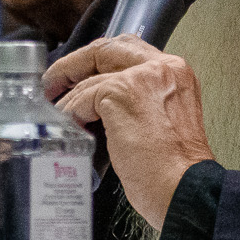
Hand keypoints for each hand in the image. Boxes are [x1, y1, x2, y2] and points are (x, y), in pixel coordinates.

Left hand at [45, 35, 214, 228]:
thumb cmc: (176, 170)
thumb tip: (103, 105)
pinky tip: (67, 128)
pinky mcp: (120, 94)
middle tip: (55, 82)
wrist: (184, 189)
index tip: (80, 73)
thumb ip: (141, 103)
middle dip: (75, 64)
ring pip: (89, 80)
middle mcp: (162, 68)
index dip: (98, 61)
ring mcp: (140, 78)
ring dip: (68, 100)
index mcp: (176, 73)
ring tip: (56, 116)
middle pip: (106, 50)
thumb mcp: (165, 122)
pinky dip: (70, 114)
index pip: (129, 51)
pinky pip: (82, 99)